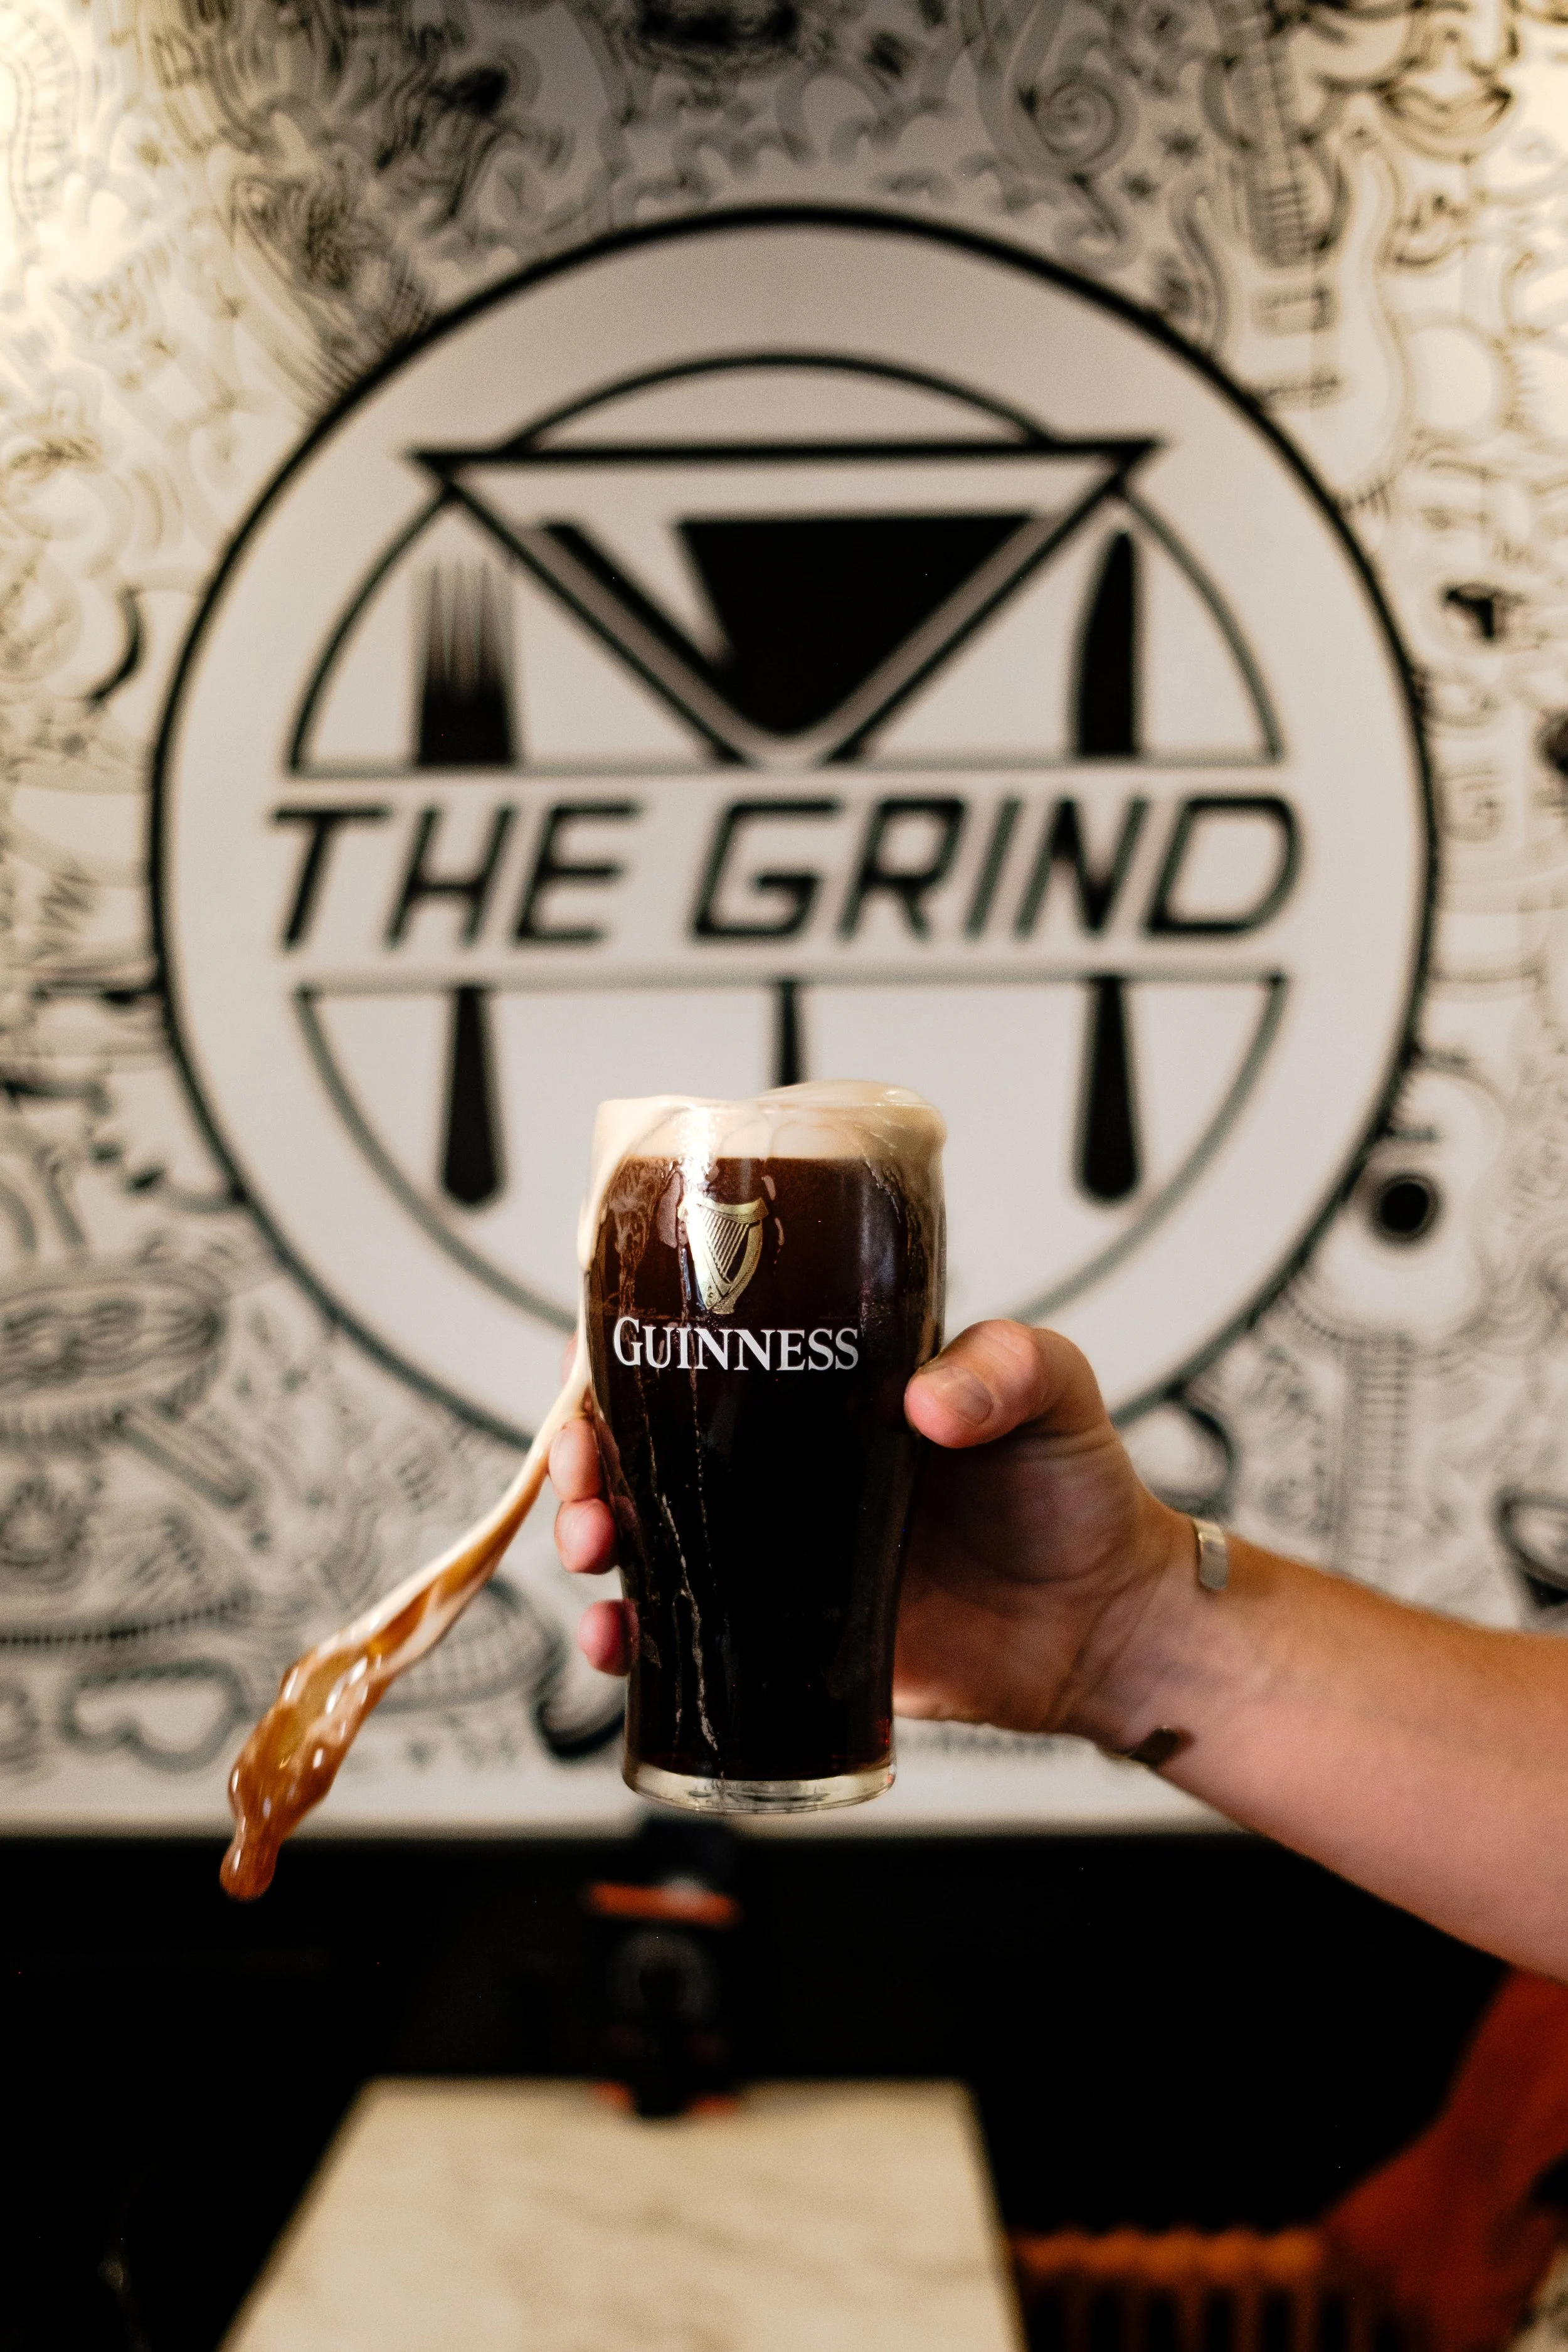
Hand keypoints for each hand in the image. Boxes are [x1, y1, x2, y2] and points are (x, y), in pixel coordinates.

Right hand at [548, 1319, 1189, 1744]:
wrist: (1111, 1626)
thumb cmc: (1079, 1493)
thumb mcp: (1056, 1394)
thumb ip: (1006, 1370)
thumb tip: (929, 1399)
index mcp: (829, 1395)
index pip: (708, 1354)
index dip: (628, 1356)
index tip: (589, 1365)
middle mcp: (788, 1471)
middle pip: (649, 1449)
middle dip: (586, 1455)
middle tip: (584, 1472)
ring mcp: (783, 1558)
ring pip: (653, 1540)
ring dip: (596, 1539)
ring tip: (593, 1551)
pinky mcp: (794, 1641)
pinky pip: (692, 1641)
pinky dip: (638, 1642)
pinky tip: (621, 1642)